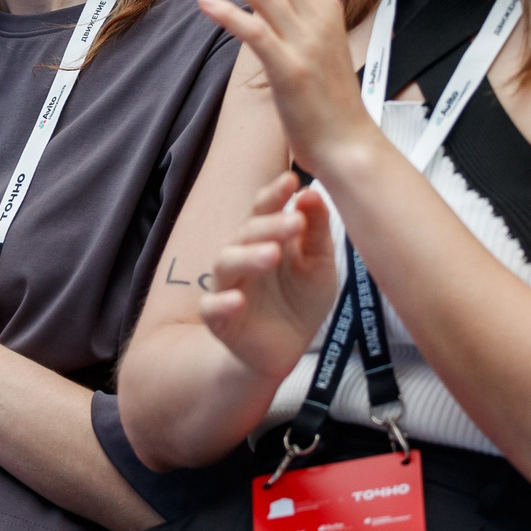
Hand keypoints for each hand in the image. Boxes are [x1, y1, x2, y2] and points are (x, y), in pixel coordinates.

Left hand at [187, 0, 373, 166]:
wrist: (348, 143)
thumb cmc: (328, 98)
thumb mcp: (320, 43)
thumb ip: (299, 13)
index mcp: (327, 5)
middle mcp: (319, 17)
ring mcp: (306, 42)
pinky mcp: (290, 70)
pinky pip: (255, 31)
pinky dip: (227, 12)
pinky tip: (202, 0)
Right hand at [195, 172, 339, 379]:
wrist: (286, 350)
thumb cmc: (300, 300)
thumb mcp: (319, 266)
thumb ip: (316, 231)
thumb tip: (312, 192)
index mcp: (264, 238)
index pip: (264, 209)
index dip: (274, 194)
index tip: (292, 180)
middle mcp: (240, 255)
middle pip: (247, 232)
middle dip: (270, 225)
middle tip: (295, 221)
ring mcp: (227, 285)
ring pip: (226, 262)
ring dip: (248, 256)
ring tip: (272, 255)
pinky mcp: (218, 318)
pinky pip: (211, 306)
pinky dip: (222, 303)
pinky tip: (237, 301)